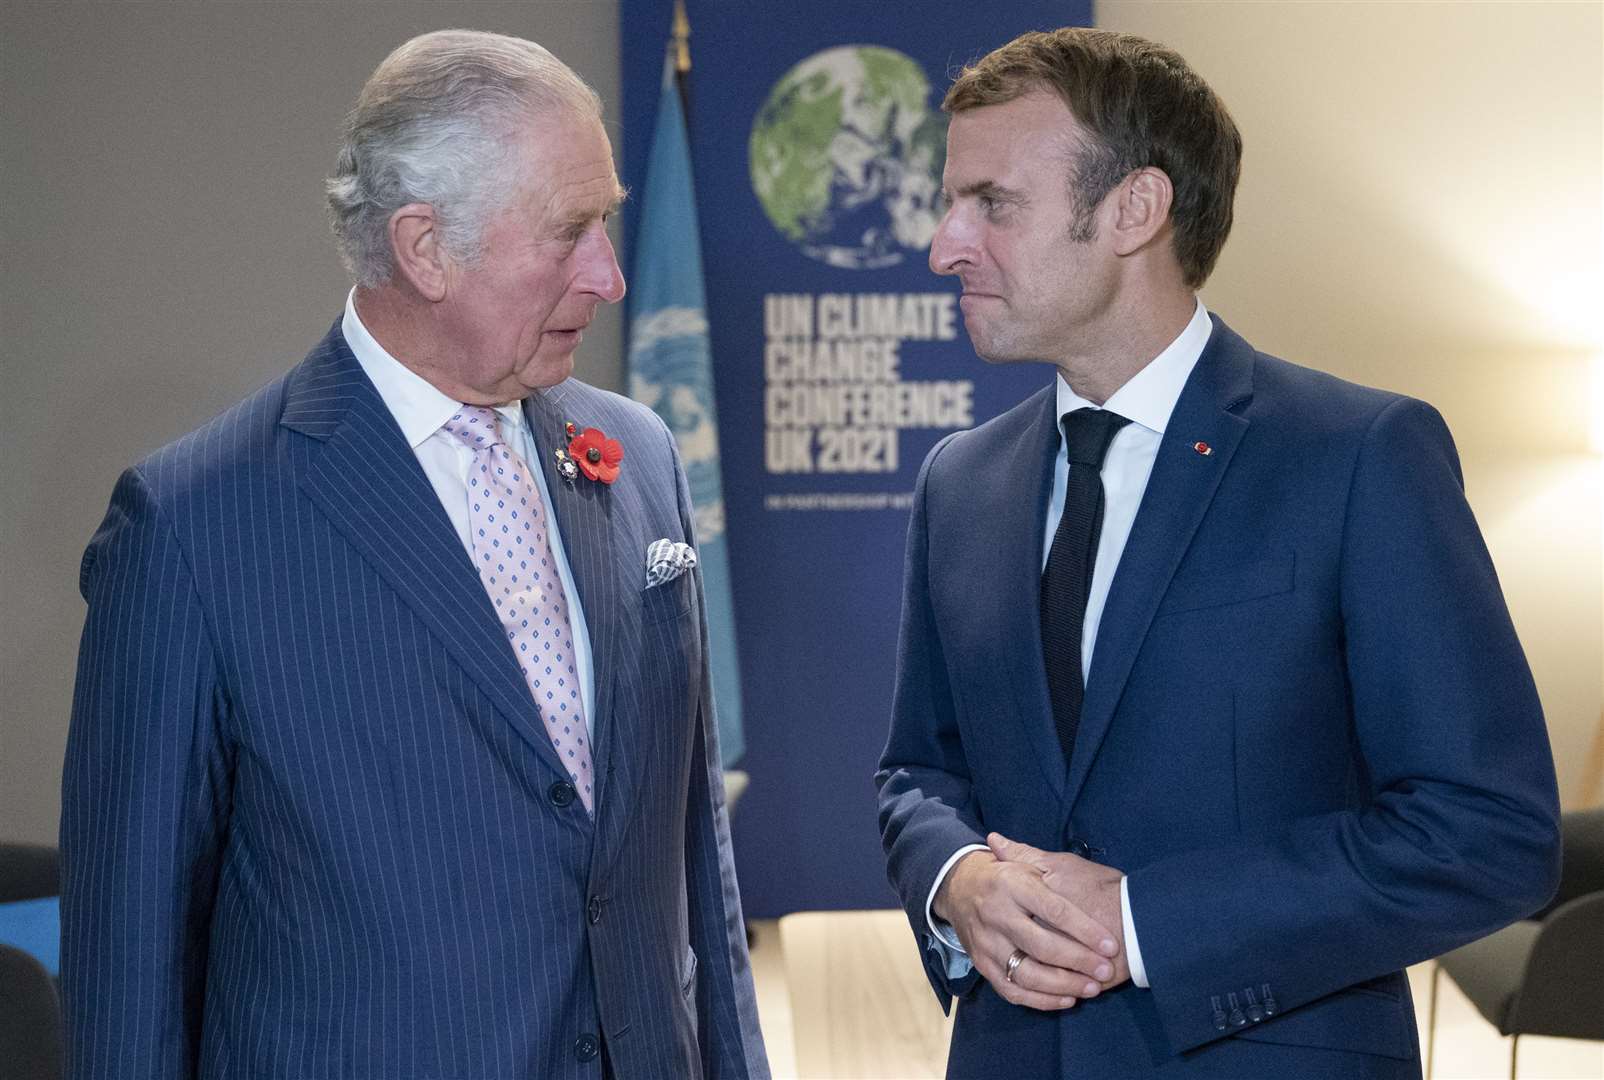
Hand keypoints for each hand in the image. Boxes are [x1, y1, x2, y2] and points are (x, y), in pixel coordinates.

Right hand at [933, 834, 1122, 1010]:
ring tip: (1092, 988)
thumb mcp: (1025, 863)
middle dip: (1079, 961)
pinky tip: (1067, 999)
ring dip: (1064, 985)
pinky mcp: (982, 965)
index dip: (1085, 930)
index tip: (1110, 945)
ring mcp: (987, 943)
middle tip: (1106, 971)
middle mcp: (996, 914)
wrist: (958, 888)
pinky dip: (1041, 1000)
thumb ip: (1059, 873)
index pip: (1054, 910)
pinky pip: (1012, 990)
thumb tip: (1088, 871)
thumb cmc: (1004, 877)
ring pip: (1027, 974)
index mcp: (1012, 885)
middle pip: (1042, 946)